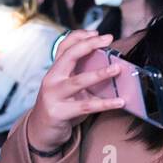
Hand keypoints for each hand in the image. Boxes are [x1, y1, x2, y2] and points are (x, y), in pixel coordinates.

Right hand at [26, 30, 125, 151]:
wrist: (42, 130)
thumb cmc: (62, 105)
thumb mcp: (69, 86)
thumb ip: (83, 74)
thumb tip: (113, 63)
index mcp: (56, 70)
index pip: (64, 46)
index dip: (80, 36)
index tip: (98, 32)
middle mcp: (52, 79)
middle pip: (69, 56)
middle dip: (89, 45)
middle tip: (108, 39)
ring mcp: (54, 95)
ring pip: (78, 81)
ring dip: (99, 73)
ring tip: (117, 68)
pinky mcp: (59, 112)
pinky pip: (86, 106)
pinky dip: (105, 104)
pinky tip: (120, 101)